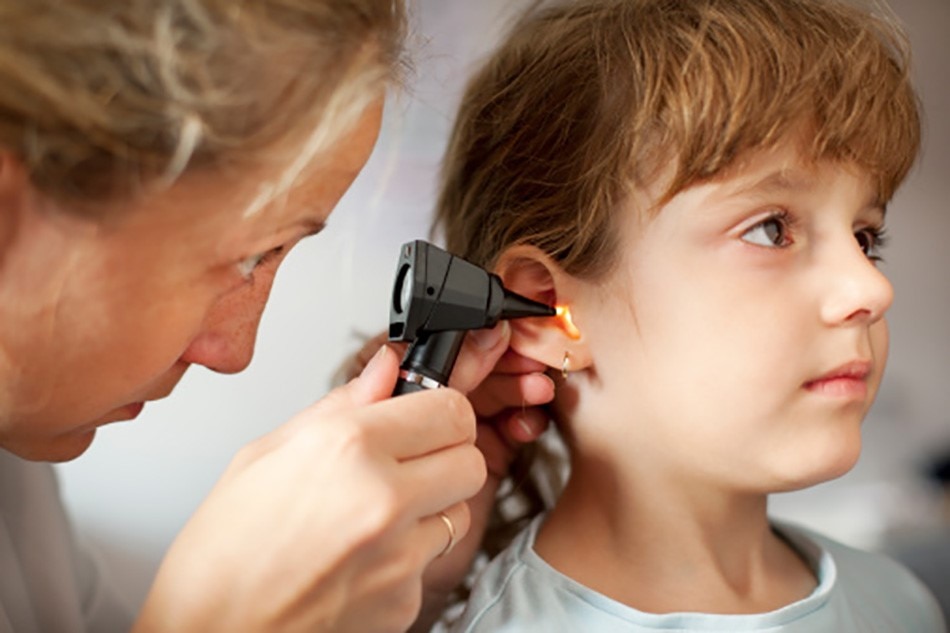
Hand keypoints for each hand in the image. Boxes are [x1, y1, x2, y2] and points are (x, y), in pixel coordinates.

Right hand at [134, 345, 487, 632]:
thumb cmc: (222, 552)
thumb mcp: (264, 454)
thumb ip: (339, 406)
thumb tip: (384, 372)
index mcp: (348, 448)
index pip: (450, 409)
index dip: (440, 408)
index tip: (425, 414)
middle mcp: (384, 500)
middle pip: (472, 460)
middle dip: (447, 454)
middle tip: (411, 459)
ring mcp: (400, 556)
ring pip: (459, 512)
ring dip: (431, 506)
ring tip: (377, 513)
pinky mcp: (405, 601)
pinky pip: (431, 561)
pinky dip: (407, 555)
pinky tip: (363, 555)